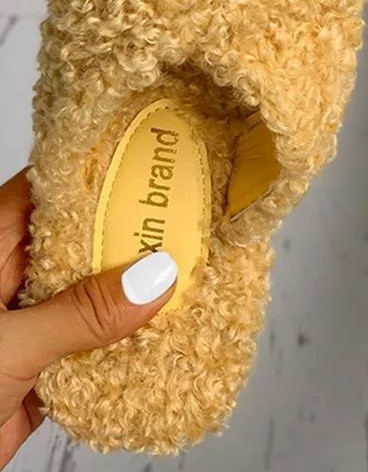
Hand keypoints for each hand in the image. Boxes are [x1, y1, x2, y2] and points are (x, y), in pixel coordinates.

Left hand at [0, 171, 177, 468]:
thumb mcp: (7, 345)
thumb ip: (80, 314)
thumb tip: (154, 279)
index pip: (46, 193)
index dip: (95, 175)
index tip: (148, 167)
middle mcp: (10, 278)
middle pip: (80, 240)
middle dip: (130, 233)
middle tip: (185, 219)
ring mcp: (30, 319)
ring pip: (93, 290)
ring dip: (134, 289)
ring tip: (188, 268)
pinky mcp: (45, 361)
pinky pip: (95, 338)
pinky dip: (127, 335)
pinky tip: (163, 328)